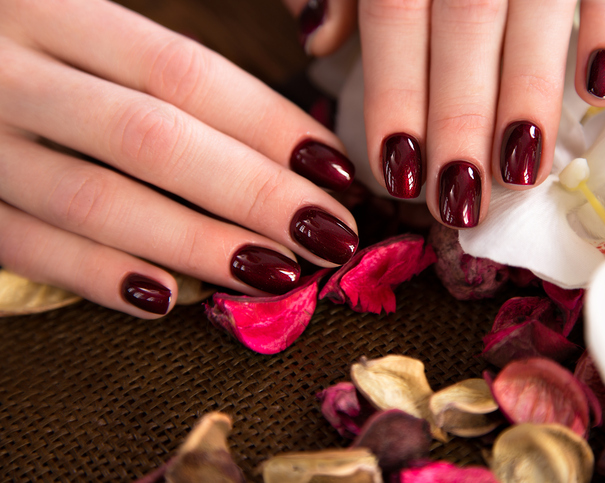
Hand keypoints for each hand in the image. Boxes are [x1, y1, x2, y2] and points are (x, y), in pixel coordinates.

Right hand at [0, 0, 358, 317]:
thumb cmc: (19, 40)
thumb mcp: (77, 23)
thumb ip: (155, 68)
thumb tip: (281, 139)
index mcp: (52, 7)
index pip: (183, 71)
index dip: (268, 124)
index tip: (336, 171)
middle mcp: (7, 67)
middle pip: (153, 139)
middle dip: (253, 193)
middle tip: (330, 236)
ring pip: (95, 200)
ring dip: (195, 243)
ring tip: (276, 273)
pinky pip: (22, 246)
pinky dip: (96, 275)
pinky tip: (166, 299)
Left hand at [284, 0, 604, 226]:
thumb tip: (316, 40)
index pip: (394, 17)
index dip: (396, 99)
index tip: (397, 172)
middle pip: (464, 30)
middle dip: (462, 121)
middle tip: (458, 197)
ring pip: (535, 17)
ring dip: (531, 99)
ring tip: (522, 174)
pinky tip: (599, 90)